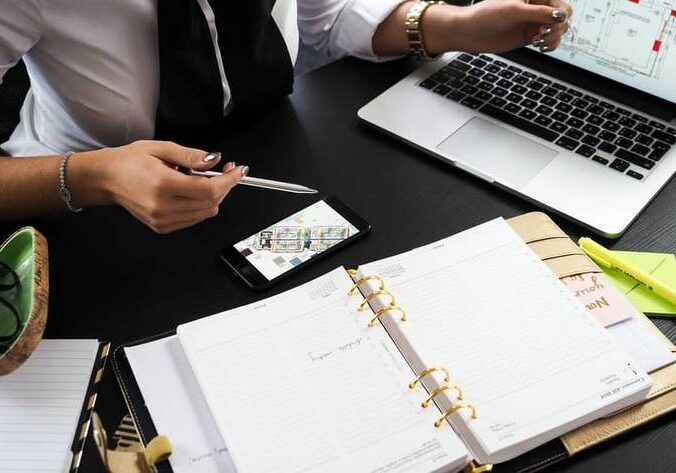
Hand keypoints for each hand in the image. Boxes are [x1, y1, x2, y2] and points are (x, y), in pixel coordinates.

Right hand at [71, 141, 244, 233]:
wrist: (106, 179)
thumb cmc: (129, 161)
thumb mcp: (161, 148)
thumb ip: (191, 155)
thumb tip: (214, 160)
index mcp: (162, 184)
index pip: (208, 189)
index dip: (228, 181)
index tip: (238, 171)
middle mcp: (163, 206)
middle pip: (211, 203)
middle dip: (225, 186)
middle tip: (227, 171)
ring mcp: (162, 220)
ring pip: (205, 213)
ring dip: (214, 197)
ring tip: (206, 179)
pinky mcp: (162, 227)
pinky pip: (194, 219)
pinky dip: (201, 206)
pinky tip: (193, 191)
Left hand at [425, 0, 571, 54]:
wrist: (469, 32)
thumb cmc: (486, 15)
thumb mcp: (514, 10)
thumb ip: (538, 13)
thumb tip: (560, 15)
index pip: (560, 3)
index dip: (560, 13)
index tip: (553, 22)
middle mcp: (535, 8)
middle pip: (562, 17)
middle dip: (558, 26)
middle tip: (544, 33)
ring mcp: (532, 23)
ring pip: (556, 30)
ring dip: (554, 37)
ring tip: (540, 41)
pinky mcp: (528, 36)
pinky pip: (547, 40)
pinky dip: (549, 44)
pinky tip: (541, 46)